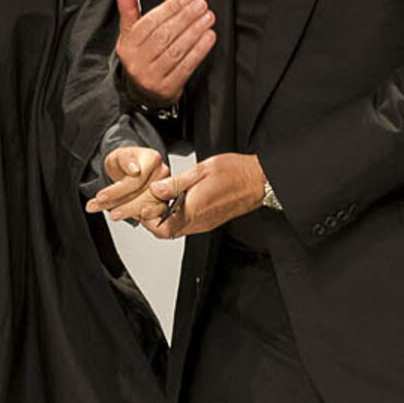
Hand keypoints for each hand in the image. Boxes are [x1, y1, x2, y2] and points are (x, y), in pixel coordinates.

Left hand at [86, 147, 169, 224]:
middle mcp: (162, 177)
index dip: (118, 190)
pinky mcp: (162, 206)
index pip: (137, 180)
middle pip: (144, 196)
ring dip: (127, 213)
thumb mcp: (119, 155)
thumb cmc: (126, 161)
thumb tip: (134, 169)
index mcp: (153, 160)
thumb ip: (126, 159)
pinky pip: (154, 218)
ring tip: (111, 214)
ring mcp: (164, 193)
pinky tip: (127, 218)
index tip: (101, 196)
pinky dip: (139, 219)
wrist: (130, 170)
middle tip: (102, 207)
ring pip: (148, 209)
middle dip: (122, 206)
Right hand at [113, 0, 213, 107]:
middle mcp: (137, 62)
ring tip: (208, 18)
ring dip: (195, 32)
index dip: (169, 8)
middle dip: (185, 18)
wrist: (144, 94)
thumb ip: (128, 7)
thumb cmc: (141, 57)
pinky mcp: (167, 89)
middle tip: (201, 5)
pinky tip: (209, 38)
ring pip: (175, 51)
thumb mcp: (130, 33)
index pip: (148, 23)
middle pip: (163, 36)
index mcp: (127, 45)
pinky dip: (199, 51)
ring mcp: (152, 77)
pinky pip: (186, 67)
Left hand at [141, 152, 264, 239]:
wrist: (259, 181)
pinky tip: (177, 199)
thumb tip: (156, 189)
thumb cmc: (236, 173)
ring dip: (165, 217)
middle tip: (150, 200)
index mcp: (193, 209)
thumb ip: (176, 182)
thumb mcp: (202, 169)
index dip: (147, 218)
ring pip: (176, 229)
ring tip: (162, 198)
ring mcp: (204, 223)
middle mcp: (198, 221)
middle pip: (166, 232)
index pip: (161, 228)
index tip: (144, 202)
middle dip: (153, 219)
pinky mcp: (210, 221)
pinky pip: (187, 224)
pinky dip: (177, 215)